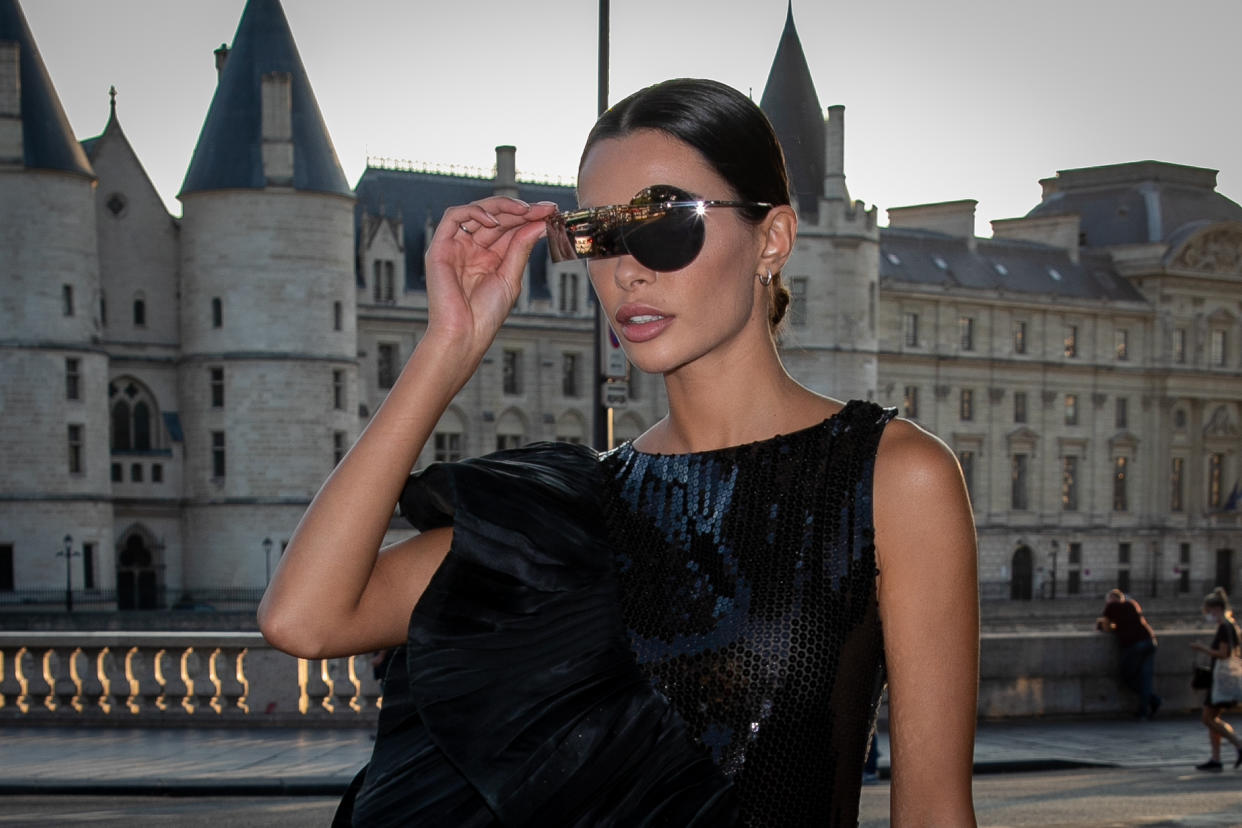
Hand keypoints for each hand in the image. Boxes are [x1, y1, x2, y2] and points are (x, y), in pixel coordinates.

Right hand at [424, 197, 557, 353]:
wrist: (465, 335)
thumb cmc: (486, 315)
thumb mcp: (511, 277)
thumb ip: (521, 247)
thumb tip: (540, 223)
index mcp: (490, 257)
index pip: (510, 227)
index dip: (530, 217)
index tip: (552, 212)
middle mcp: (473, 248)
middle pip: (496, 217)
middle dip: (521, 210)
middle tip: (545, 208)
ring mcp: (456, 246)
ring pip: (477, 211)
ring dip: (502, 207)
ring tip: (524, 211)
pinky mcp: (440, 247)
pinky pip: (454, 217)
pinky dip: (475, 212)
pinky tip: (495, 221)